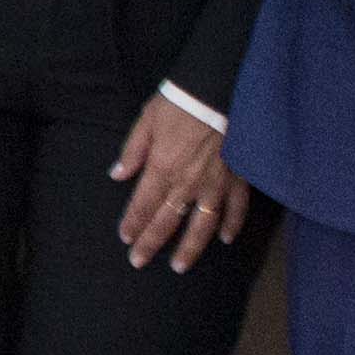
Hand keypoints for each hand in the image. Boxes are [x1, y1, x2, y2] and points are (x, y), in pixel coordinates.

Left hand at [107, 92, 251, 269]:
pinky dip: (232, 225)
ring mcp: (215, 184)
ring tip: (180, 266)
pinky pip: (236, 207)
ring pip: (201, 224)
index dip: (132, 223)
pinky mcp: (238, 178)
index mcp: (162, 167)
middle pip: (167, 221)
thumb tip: (116, 175)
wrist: (220, 89)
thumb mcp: (147, 120)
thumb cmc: (181, 102)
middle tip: (139, 261)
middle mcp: (188, 182)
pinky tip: (225, 239)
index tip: (125, 238)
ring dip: (190, 248)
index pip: (142, 204)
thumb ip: (132, 151)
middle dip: (151, 243)